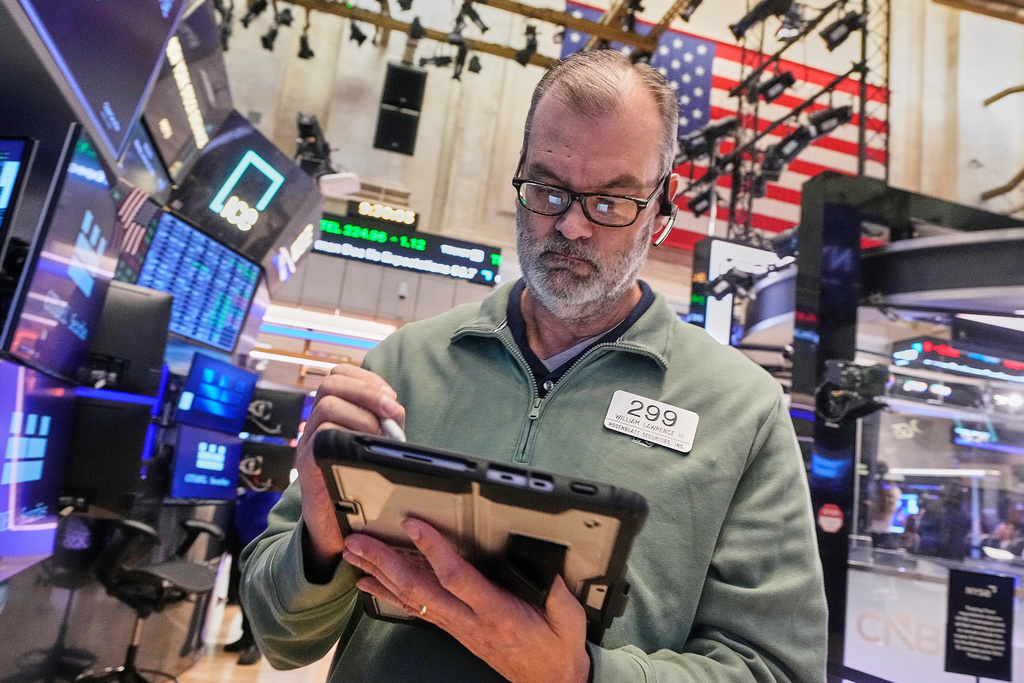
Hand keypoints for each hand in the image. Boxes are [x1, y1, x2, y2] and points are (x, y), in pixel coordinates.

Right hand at [295, 364, 404, 577]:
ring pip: (327, 405)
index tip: (391, 398)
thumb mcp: (372, 447)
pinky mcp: (308, 464)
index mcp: (332, 414)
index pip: (339, 374)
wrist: (334, 528)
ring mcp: (309, 442)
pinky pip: (322, 436)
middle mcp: (315, 424)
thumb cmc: (359, 484)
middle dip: (367, 391)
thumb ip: (383, 426)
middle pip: (330, 383)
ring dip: (363, 415)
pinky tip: (366, 451)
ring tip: (380, 436)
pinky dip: (349, 436)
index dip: (367, 378)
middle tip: (392, 411)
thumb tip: (396, 411)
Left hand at [343, 518, 589, 682]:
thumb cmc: (556, 651)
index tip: (414, 525)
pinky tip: (371, 585)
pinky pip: (416, 610)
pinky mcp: (455, 630)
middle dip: (385, 563)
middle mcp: (470, 621)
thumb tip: (547, 559)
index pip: (456, 578)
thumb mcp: (567, 618)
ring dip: (380, 576)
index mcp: (495, 612)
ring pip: (411, 599)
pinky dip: (390, 594)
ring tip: (355, 557)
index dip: (433, 550)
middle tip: (360, 543)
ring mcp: (459, 627)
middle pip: (418, 589)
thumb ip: (556, 589)